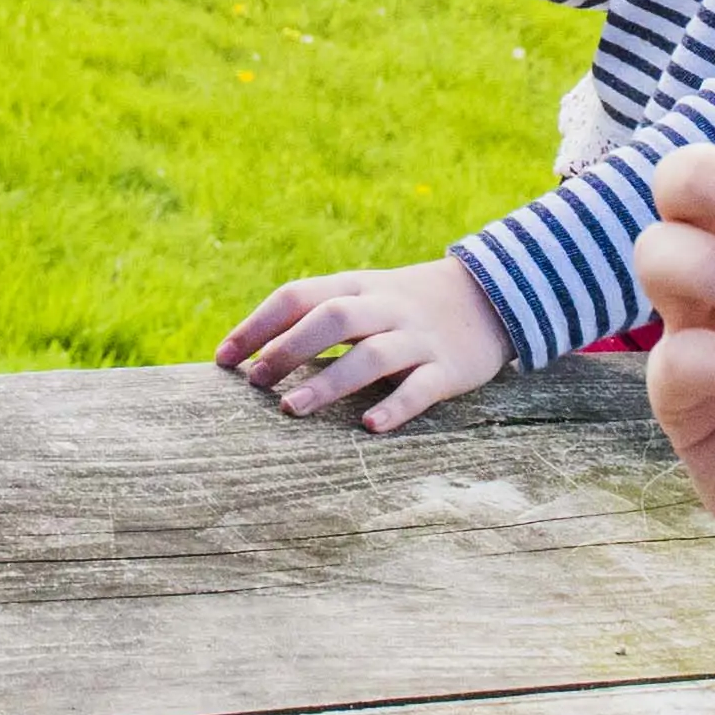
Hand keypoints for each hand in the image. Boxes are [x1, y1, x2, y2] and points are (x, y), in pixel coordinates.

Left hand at [221, 255, 512, 431]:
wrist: (491, 296)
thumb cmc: (405, 306)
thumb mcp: (363, 296)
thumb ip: (316, 315)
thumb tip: (249, 352)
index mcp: (357, 287)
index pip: (298, 296)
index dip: (257, 326)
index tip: (223, 359)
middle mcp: (385, 308)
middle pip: (333, 319)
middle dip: (289, 349)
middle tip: (256, 383)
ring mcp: (419, 338)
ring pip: (372, 355)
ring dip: (329, 382)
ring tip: (293, 409)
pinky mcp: (450, 369)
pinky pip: (421, 388)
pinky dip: (395, 407)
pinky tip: (370, 428)